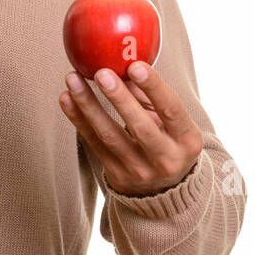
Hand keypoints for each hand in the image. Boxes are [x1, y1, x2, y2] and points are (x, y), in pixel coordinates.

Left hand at [59, 60, 203, 196]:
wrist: (163, 191)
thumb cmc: (167, 141)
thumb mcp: (169, 122)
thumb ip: (149, 96)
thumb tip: (124, 63)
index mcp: (187, 140)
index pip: (172, 110)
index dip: (154, 87)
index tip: (135, 65)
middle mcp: (166, 159)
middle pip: (140, 127)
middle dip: (119, 98)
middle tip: (101, 73)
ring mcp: (140, 171)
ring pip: (110, 136)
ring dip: (89, 105)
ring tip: (73, 79)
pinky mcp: (116, 175)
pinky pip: (93, 144)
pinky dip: (78, 119)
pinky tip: (66, 98)